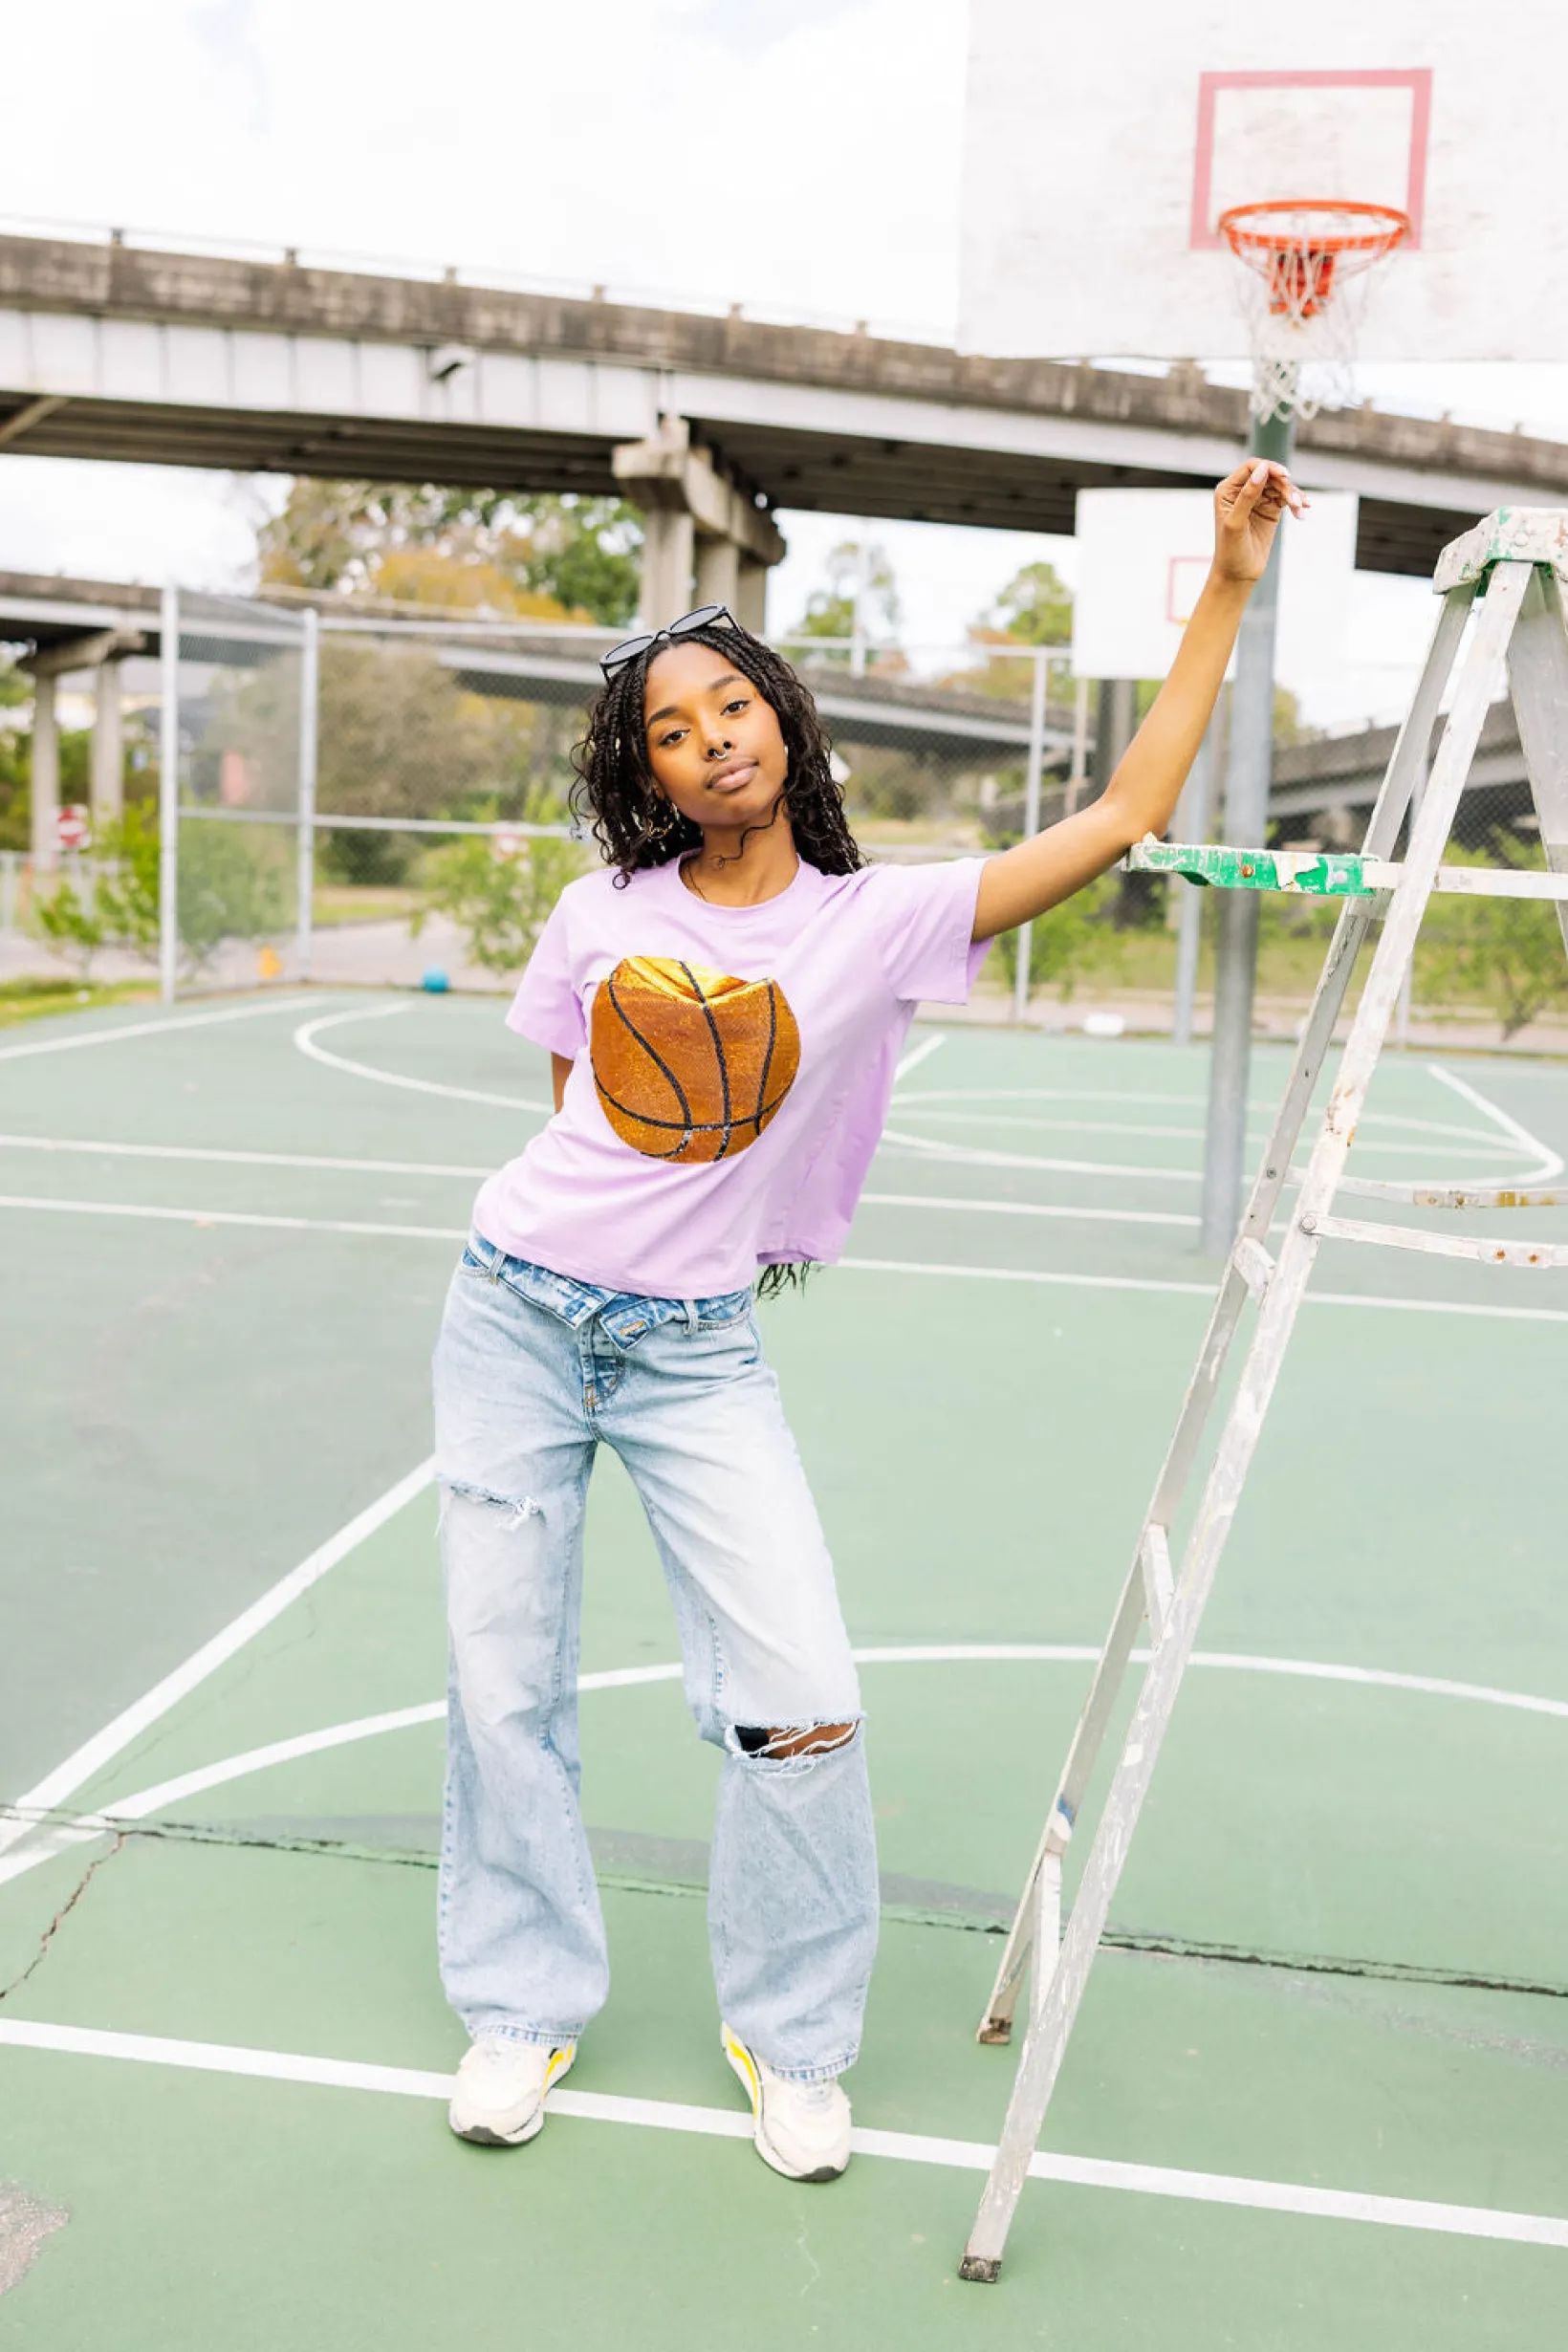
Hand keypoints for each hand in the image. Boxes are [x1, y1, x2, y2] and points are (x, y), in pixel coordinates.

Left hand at [1211, 459, 1304, 584]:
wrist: (1238, 574)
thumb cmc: (1230, 550)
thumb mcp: (1236, 523)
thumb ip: (1248, 495)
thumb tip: (1262, 470)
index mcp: (1228, 490)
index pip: (1251, 468)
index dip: (1269, 467)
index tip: (1285, 476)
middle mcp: (1242, 491)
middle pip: (1269, 475)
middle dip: (1285, 485)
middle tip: (1296, 502)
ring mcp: (1258, 499)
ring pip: (1280, 486)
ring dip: (1293, 495)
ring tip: (1301, 509)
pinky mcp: (1270, 510)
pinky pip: (1286, 499)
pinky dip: (1295, 503)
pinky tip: (1302, 512)